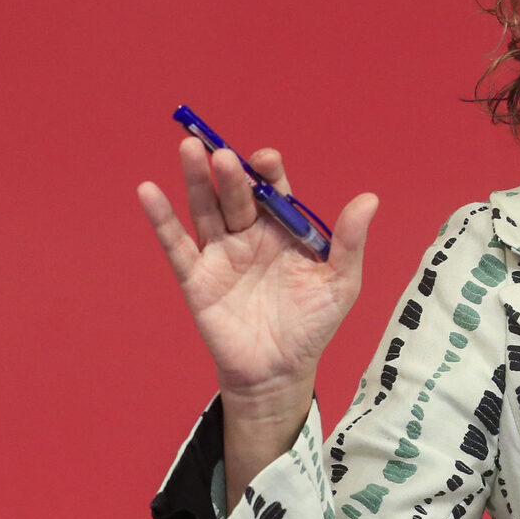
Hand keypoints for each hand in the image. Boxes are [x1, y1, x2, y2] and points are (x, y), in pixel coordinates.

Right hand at [140, 137, 376, 505]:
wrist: (280, 370)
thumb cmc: (313, 323)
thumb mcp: (340, 282)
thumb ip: (350, 242)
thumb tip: (371, 198)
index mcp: (285, 231)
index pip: (275, 192)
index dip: (269, 174)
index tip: (265, 159)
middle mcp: (250, 234)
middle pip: (237, 196)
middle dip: (230, 175)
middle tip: (223, 154)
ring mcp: (221, 254)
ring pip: (206, 210)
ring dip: (196, 180)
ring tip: (189, 149)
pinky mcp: (197, 277)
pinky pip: (176, 245)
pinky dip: (161, 219)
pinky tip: (148, 191)